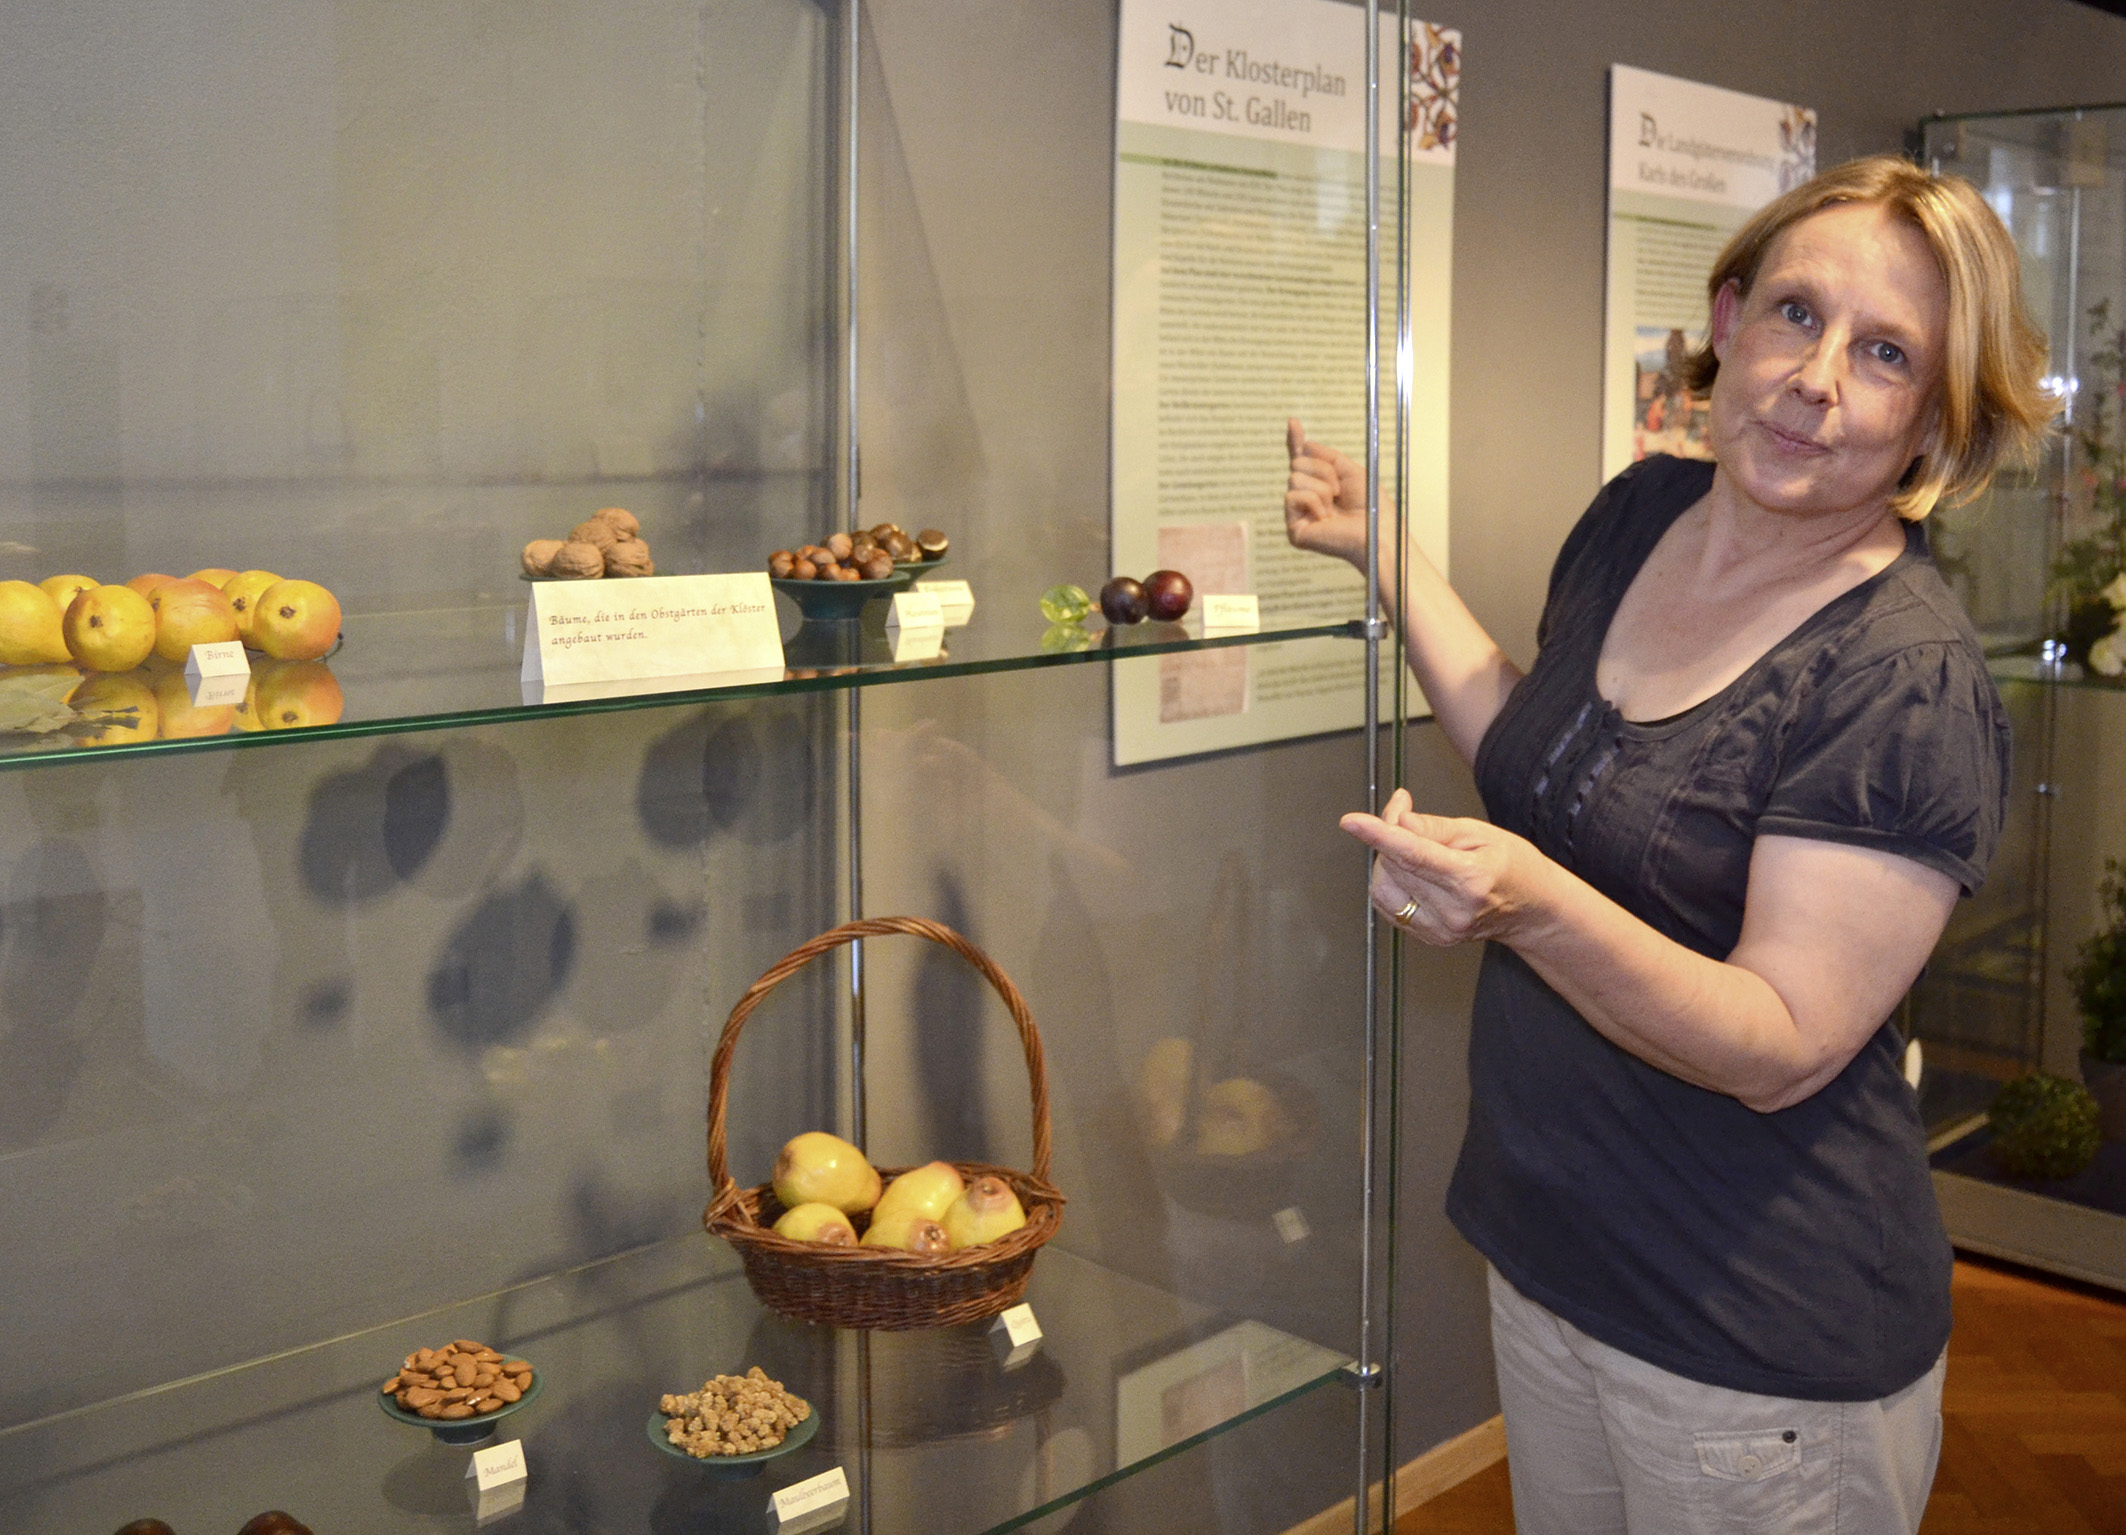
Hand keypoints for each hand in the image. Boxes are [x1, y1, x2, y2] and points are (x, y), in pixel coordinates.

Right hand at [1284, 418, 1368, 567]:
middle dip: (1322, 470)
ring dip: (1321, 488)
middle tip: (1340, 490)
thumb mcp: (1351, 471)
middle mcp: (1307, 498)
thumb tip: (1305, 444)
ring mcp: (1299, 514)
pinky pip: (1292, 496)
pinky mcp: (1294, 529)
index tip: (1293, 422)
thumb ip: (1328, 456)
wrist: (1376, 531)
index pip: (1304, 460)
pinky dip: (1313, 501)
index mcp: (1322, 485)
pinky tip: (1325, 517)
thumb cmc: (1371, 506)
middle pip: (1298, 464)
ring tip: (1335, 506)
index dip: (1297, 441)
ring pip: (1294, 478)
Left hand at [1340, 789, 1549, 946]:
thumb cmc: (1514, 867)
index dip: (1379, 835)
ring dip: (1389, 863)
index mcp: (1470, 879)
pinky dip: (1393, 883)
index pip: (1413, 854)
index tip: (1352, 822)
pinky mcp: (1431, 938)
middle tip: (1405, 818)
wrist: (1533, 910)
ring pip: (1384, 888)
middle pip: (1394, 866)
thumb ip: (1433, 828)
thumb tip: (1398, 822)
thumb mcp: (1480, 832)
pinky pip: (1389, 906)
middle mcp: (1453, 910)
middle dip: (1390, 837)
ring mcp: (1441, 929)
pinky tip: (1415, 875)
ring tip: (1416, 853)